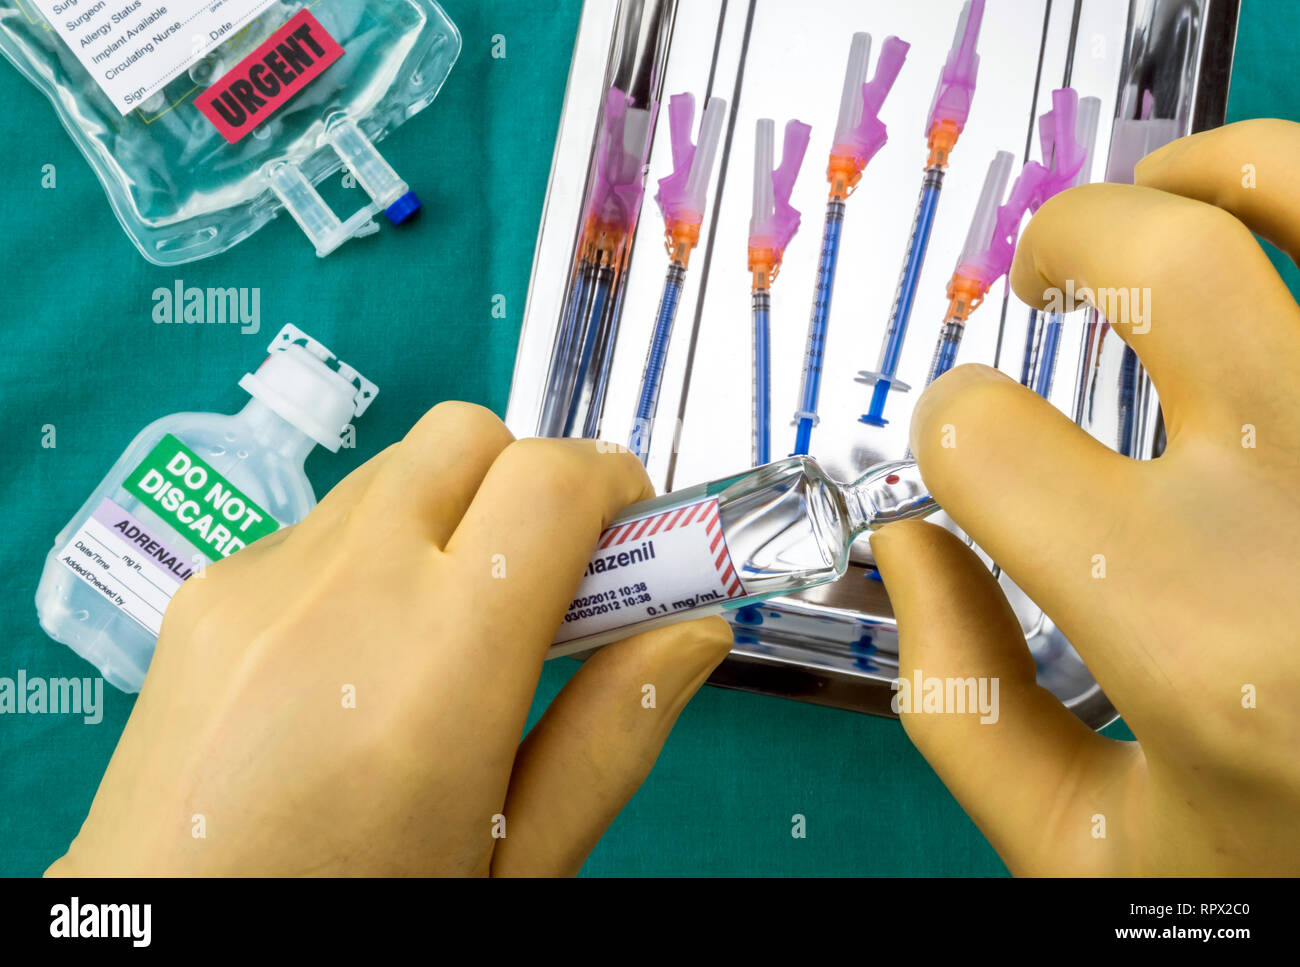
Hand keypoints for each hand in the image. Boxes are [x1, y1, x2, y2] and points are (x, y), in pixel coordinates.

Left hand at [47, 403, 731, 875]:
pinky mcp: (205, 592)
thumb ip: (614, 737)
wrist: (170, 947)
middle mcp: (337, 598)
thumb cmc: (346, 923)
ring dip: (457, 514)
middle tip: (558, 582)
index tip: (639, 544)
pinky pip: (324, 522)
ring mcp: (257, 584)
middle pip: (471, 437)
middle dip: (535, 484)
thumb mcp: (515, 865)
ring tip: (458, 629)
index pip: (549, 480)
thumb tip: (690, 634)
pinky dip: (377, 551)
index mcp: (434, 673)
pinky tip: (368, 655)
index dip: (616, 488)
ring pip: (396, 470)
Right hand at [870, 119, 1299, 873]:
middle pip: (1168, 265)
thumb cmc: (1290, 881)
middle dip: (1065, 242)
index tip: (971, 442)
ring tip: (1168, 199)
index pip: (989, 438)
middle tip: (1047, 272)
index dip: (948, 427)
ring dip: (1212, 174)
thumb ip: (958, 701)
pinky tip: (1277, 241)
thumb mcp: (1087, 850)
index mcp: (1200, 648)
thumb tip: (913, 544)